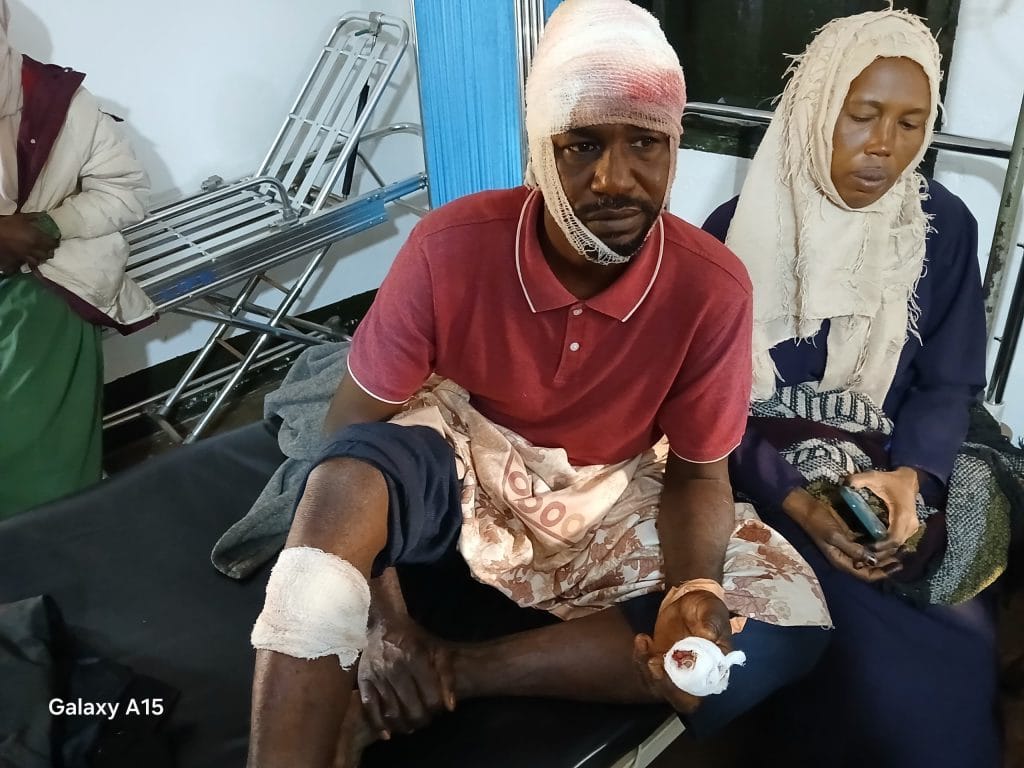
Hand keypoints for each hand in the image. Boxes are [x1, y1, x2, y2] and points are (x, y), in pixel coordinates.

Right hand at [0, 213, 58, 272]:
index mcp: (37, 238)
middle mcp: (34, 248)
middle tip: (50, 248)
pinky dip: (33, 262)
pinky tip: (33, 259)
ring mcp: (26, 255)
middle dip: (50, 251)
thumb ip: (34, 217)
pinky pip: (30, 263)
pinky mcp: (19, 259)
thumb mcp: (21, 217)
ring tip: (42, 254)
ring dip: (43, 257)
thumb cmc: (8, 224)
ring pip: (40, 260)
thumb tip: (45, 214)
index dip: (56, 242)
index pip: (52, 243)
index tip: (56, 239)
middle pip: (48, 254)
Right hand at [356, 610, 455, 738]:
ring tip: (411, 726)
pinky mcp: (363, 680)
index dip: (437, 708)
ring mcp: (377, 675)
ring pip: (392, 712)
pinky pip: (369, 708)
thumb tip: (450, 707)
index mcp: (416, 658)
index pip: (430, 696)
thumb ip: (447, 677)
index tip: (438, 708)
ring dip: (404, 725)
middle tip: (425, 719)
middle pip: (412, 708)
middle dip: (422, 719)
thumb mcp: (437, 651)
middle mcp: (394, 667)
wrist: (384, 624)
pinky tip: (387, 734)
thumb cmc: (415, 639)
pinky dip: (378, 725)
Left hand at [632, 588, 731, 712]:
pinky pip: (646, 667)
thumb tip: (708, 635)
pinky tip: (642, 638)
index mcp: (713, 670)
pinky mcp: (659, 658)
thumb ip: (712, 623)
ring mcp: (674, 668)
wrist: (692, 601)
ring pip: (657, 684)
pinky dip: (640, 656)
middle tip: (652, 662)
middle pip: (676, 696)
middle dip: (661, 684)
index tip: (671, 673)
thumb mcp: (713, 611)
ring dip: (646, 670)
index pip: (699, 692)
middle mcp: (694, 675)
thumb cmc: (708, 609)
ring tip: (644, 644)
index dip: (683, 690)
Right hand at [783, 487, 899, 581]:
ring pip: (871, 557)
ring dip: (886, 554)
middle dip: (888, 563)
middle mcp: (847, 557)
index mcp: (842, 562)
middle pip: (871, 567)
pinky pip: (868, 545)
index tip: (899, 565)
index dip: (883, 573)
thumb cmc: (819, 523)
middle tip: (905, 554)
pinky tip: (889, 538)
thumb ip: (853, 549)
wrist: (808, 508)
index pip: (866, 575)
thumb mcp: (835, 536)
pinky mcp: (850, 537)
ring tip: (901, 548)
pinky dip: (879, 544)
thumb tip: (873, 561)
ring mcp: (849, 547)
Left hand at [847, 467, 920, 547]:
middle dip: (880, 552)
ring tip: (866, 552)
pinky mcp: (909, 530)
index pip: (894, 538)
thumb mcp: (875, 477)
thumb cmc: (891, 480)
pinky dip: (887, 546)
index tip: (866, 548)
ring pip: (898, 546)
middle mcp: (910, 524)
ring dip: (883, 551)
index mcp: (903, 514)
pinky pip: (898, 542)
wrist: (908, 480)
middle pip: (896, 545)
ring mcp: (912, 528)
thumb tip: (846, 485)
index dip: (881, 546)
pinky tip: (873, 547)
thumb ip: (859, 480)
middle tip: (862, 555)